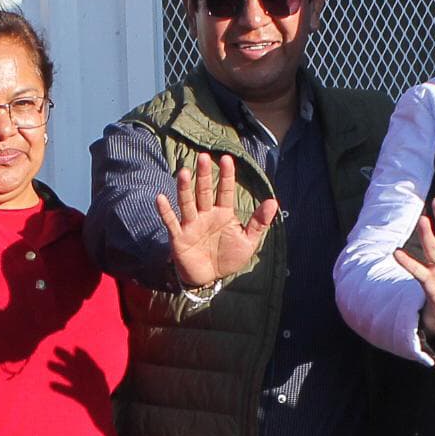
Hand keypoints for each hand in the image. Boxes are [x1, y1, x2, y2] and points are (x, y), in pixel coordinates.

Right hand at [154, 152, 278, 287]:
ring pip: (187, 203)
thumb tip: (273, 202)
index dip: (226, 176)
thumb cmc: (228, 257)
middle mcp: (205, 214)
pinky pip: (171, 222)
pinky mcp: (179, 237)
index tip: (227, 159)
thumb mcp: (248, 241)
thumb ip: (259, 222)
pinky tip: (161, 198)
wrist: (210, 278)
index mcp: (223, 213)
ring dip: (184, 188)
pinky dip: (166, 211)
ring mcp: (191, 224)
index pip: (225, 190)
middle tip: (204, 157)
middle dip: (204, 175)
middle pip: (203, 191)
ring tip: (183, 172)